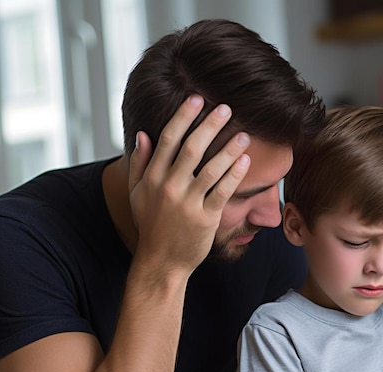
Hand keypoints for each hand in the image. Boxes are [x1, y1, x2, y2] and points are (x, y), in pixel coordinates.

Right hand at [128, 95, 250, 276]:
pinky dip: (235, 174)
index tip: (196, 99)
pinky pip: (223, 191)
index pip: (168, 139)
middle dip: (209, 125)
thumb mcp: (137, 194)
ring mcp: (187, 203)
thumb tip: (143, 133)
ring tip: (244, 134)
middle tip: (226, 108)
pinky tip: (246, 160)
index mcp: (153, 177)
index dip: (183, 116)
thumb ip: (140, 163)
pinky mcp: (205, 218)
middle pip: (191, 148)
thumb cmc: (151, 225)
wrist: (161, 262)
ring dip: (229, 148)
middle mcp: (169, 187)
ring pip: (211, 168)